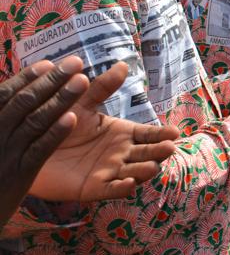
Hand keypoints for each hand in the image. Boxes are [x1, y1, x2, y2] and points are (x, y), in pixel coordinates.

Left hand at [10, 59, 179, 207]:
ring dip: (144, 171)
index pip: (148, 134)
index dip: (161, 134)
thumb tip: (123, 64)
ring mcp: (109, 171)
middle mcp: (120, 153)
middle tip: (169, 148)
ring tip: (151, 167)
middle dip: (159, 152)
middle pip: (147, 154)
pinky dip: (121, 188)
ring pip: (134, 173)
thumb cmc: (59, 122)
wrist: (31, 147)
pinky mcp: (93, 188)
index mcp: (122, 133)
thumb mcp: (82, 102)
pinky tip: (128, 184)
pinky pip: (111, 190)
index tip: (174, 132)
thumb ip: (103, 87)